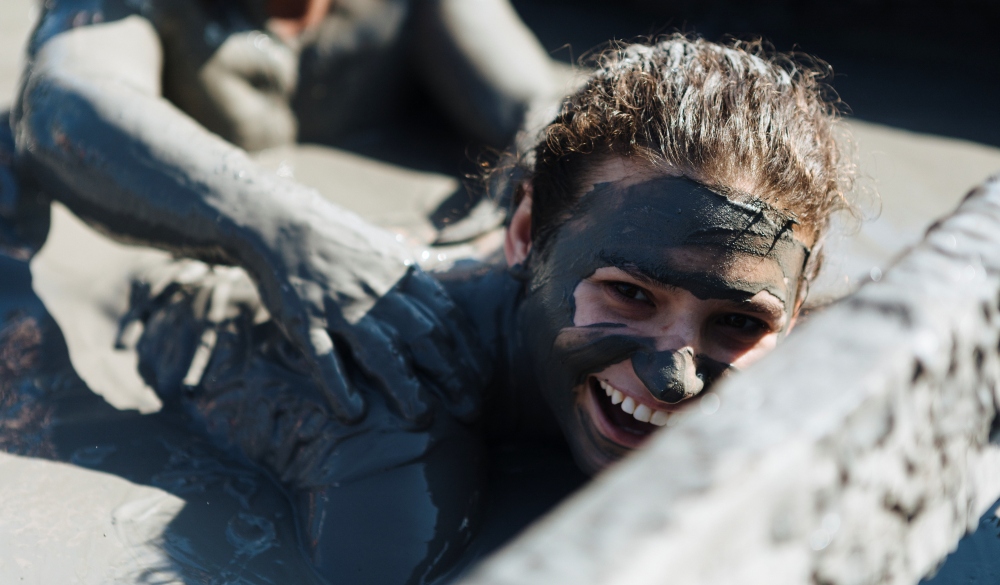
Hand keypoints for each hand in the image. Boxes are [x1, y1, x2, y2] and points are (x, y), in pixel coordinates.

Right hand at [258, 201, 487, 425]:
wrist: (279, 222)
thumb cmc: (337, 240)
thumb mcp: (386, 247)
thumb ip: (416, 276)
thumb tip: (454, 288)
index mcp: (401, 274)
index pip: (446, 315)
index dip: (469, 350)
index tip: (484, 379)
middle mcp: (377, 291)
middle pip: (425, 337)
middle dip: (453, 376)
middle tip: (472, 411)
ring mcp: (339, 306)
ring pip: (380, 350)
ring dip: (405, 387)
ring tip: (423, 420)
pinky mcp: (302, 319)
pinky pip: (322, 356)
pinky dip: (338, 385)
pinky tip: (353, 414)